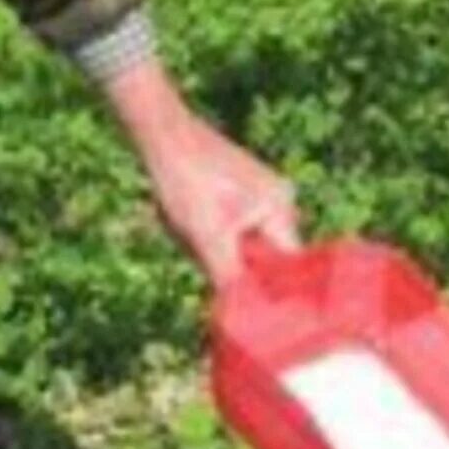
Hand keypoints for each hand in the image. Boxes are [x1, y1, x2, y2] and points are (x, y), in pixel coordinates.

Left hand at [103, 60, 299, 285]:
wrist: (162, 134)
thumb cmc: (185, 182)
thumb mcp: (204, 237)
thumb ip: (227, 276)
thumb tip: (239, 314)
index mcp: (280, 209)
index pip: (286, 263)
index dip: (268, 286)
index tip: (249, 304)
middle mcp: (281, 198)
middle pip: (266, 251)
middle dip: (235, 260)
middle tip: (202, 253)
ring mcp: (264, 188)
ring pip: (248, 237)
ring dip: (220, 244)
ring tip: (190, 226)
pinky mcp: (244, 184)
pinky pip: (237, 221)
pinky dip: (215, 228)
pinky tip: (189, 215)